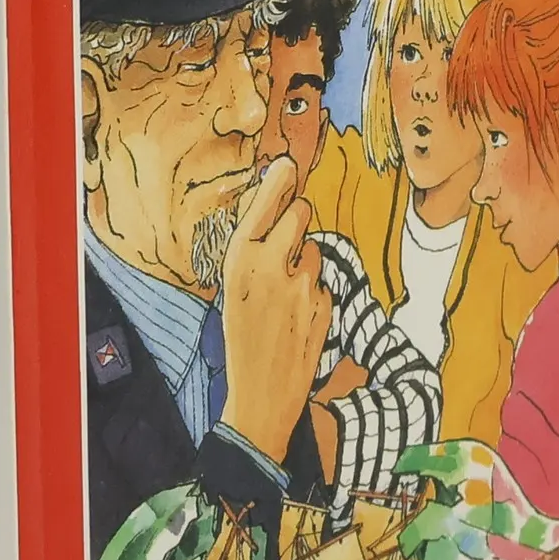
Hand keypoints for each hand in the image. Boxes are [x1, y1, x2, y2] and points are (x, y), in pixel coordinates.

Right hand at [219, 157, 331, 467]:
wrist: (262, 394)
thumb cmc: (241, 343)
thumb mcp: (234, 293)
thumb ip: (254, 256)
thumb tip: (277, 222)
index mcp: (240, 261)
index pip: (264, 206)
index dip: (277, 182)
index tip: (287, 165)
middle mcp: (271, 266)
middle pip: (300, 214)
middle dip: (298, 218)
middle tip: (289, 238)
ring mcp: (302, 285)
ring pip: (315, 250)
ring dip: (307, 262)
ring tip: (289, 293)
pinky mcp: (325, 303)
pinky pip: (323, 283)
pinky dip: (316, 293)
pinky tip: (300, 317)